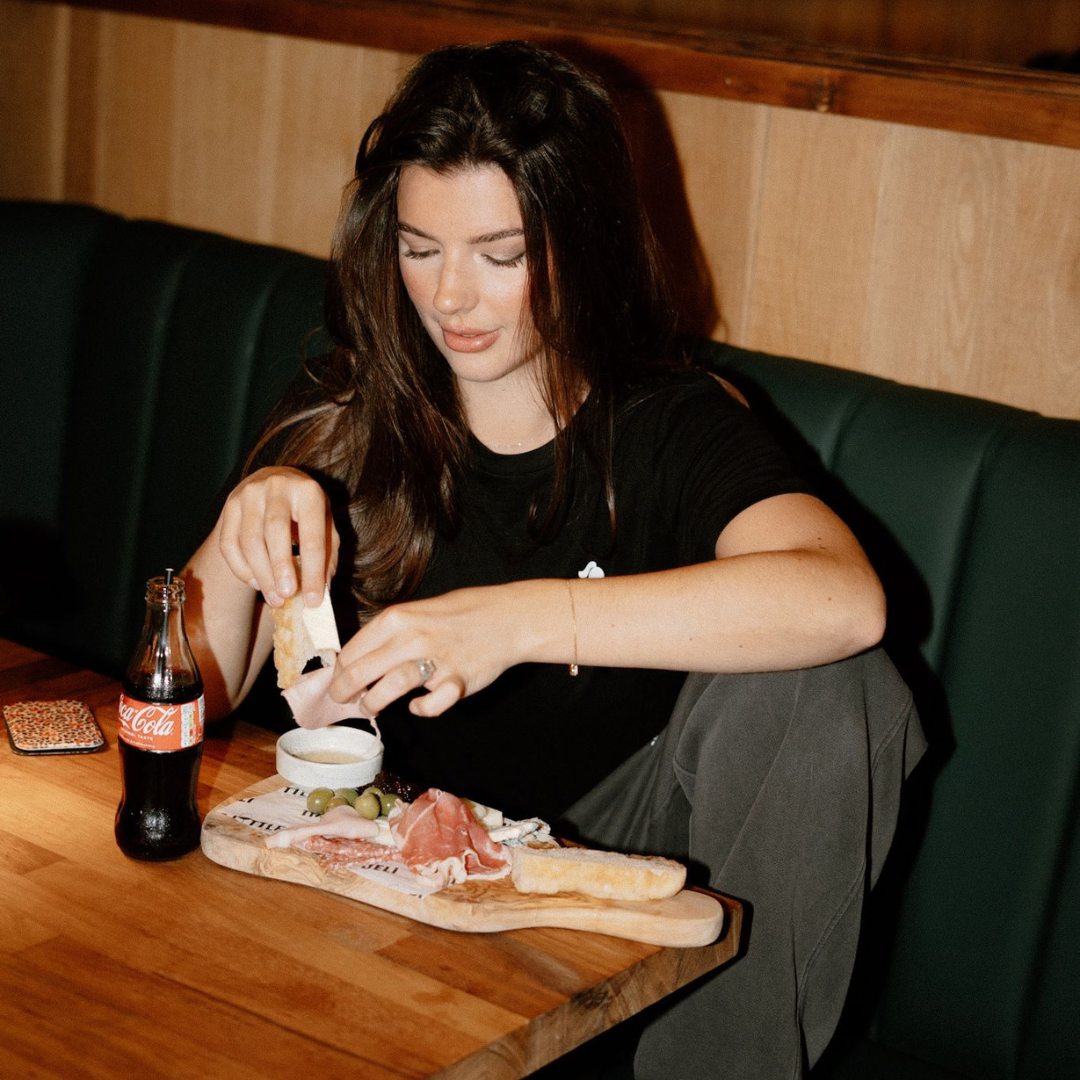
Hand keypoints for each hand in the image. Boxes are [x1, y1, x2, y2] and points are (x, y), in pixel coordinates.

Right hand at [217, 466, 338, 606]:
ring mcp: (249, 494)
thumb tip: (323, 589)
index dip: (313, 571)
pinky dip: (241, 568)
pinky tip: (256, 583)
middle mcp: (277, 487)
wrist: (276, 480)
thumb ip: (327, 553)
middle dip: (280, 569)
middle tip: (286, 596)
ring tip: (274, 597)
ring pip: (249, 540)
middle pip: (274, 532)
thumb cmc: (305, 508)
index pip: (311, 536)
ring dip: (261, 574)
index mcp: (308, 492)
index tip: (313, 600)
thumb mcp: (325, 523)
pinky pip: (228, 543)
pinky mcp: (230, 505)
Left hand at [328, 585, 526, 717]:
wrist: (508, 618)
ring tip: (370, 708)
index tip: (339, 680)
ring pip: (387, 690)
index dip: (339, 671)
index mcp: (397, 618)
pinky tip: (418, 705)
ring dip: (371, 705)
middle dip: (343, 693)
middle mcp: (411, 638)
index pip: (351, 651)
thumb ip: (390, 631)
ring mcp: (434, 661)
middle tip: (343, 701)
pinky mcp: (456, 682)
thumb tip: (359, 657)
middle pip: (359, 673)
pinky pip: (428, 706)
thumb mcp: (419, 610)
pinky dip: (419, 710)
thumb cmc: (463, 613)